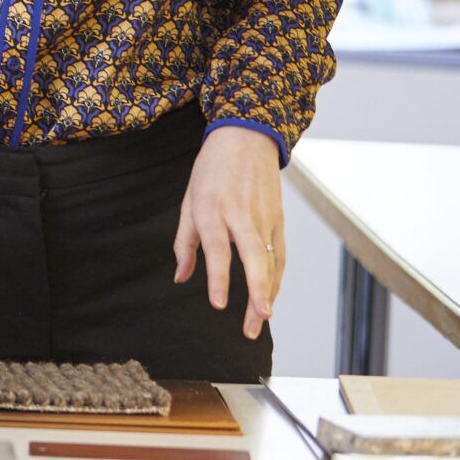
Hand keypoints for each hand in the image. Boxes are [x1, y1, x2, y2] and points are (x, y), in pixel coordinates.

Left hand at [173, 126, 283, 339]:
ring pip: (271, 261)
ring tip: (261, 319)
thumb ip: (184, 242)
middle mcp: (240, 214)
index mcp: (212, 208)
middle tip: (258, 319)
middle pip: (253, 257)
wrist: (246, 140)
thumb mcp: (188, 200)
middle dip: (257, 290)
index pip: (217, 248)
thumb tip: (180, 277)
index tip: (219, 303)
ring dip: (269, 292)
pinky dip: (277, 278)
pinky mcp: (279, 219)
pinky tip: (271, 297)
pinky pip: (279, 254)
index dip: (218, 277)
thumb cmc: (211, 171)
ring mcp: (264, 217)